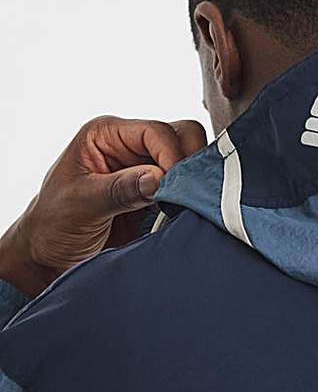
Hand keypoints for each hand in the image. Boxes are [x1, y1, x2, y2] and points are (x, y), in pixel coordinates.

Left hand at [0, 115, 206, 298]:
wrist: (50, 260)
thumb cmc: (52, 226)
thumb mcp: (80, 205)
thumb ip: (120, 189)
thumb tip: (159, 177)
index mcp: (106, 134)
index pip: (156, 131)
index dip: (172, 155)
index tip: (175, 186)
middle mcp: (129, 145)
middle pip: (181, 138)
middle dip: (189, 164)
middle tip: (187, 195)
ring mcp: (145, 168)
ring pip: (190, 161)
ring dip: (192, 184)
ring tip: (184, 208)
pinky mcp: (157, 193)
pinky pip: (186, 188)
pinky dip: (191, 200)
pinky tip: (183, 215)